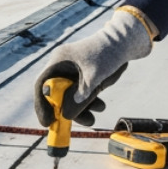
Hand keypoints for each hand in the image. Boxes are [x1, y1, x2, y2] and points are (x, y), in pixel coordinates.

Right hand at [32, 7, 154, 127]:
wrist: (125, 42)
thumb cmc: (108, 54)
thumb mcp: (94, 78)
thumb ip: (80, 97)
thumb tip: (65, 116)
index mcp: (59, 61)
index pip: (42, 85)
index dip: (42, 105)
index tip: (47, 122)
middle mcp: (63, 66)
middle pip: (56, 94)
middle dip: (65, 111)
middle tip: (69, 126)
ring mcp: (73, 71)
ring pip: (70, 96)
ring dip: (80, 110)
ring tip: (93, 119)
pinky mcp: (83, 75)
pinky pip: (81, 93)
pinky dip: (88, 103)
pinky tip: (100, 107)